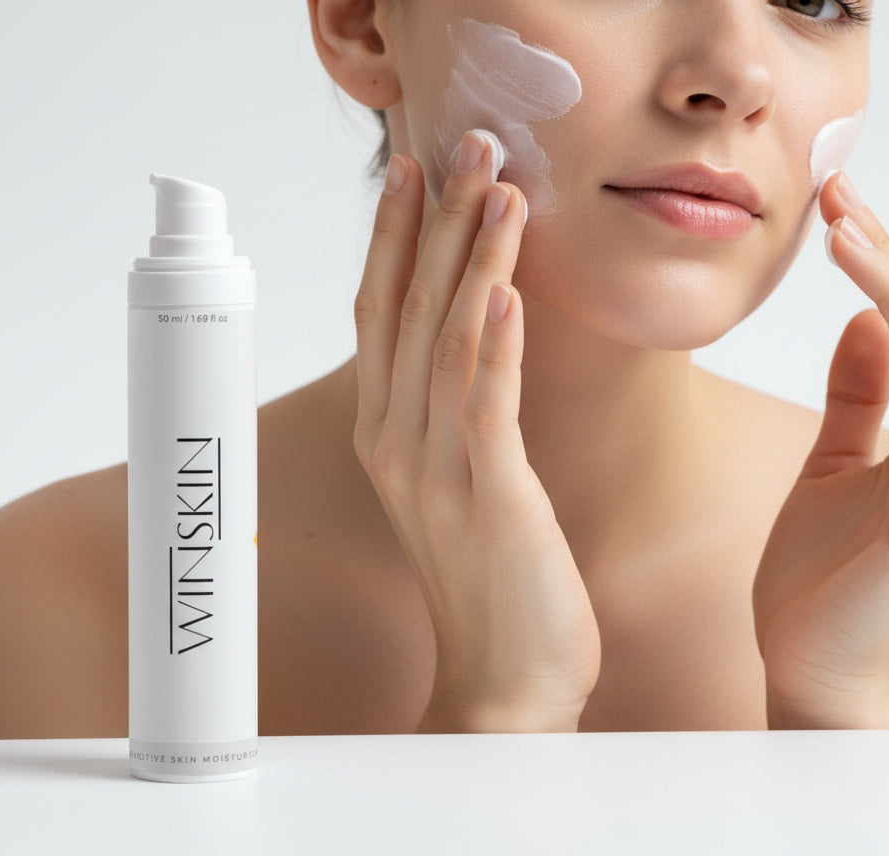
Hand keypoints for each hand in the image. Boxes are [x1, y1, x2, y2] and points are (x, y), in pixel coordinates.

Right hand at [352, 132, 600, 731]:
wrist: (505, 679)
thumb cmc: (491, 578)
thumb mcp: (459, 482)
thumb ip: (454, 411)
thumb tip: (473, 341)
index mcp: (388, 433)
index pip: (381, 314)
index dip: (393, 237)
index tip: (411, 172)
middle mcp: (397, 441)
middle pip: (406, 308)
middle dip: (432, 219)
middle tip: (458, 143)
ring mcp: (435, 468)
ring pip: (446, 337)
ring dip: (471, 256)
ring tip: (497, 186)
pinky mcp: (487, 493)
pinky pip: (485, 400)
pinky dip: (494, 339)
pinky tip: (507, 286)